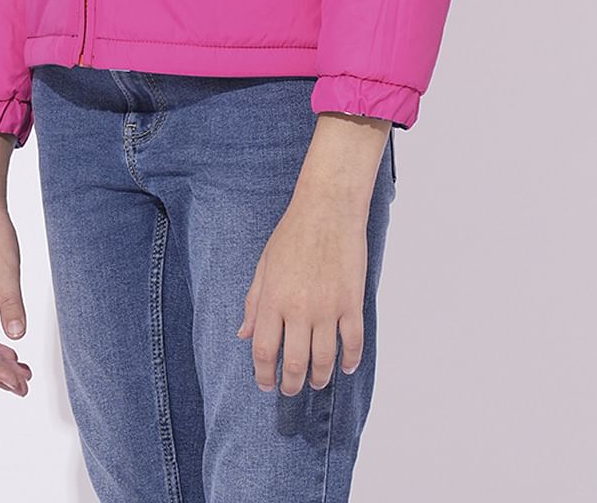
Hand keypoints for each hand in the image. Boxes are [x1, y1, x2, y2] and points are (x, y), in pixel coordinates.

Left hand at [235, 186, 368, 394]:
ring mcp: (328, 307)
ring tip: (316, 382)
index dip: (264, 374)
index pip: (264, 351)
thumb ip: (254, 302)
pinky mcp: (352, 302)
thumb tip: (244, 334)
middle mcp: (299, 308)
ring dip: (319, 378)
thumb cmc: (293, 232)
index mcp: (273, 299)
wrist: (328, 208)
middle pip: (294, 363)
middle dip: (292, 384)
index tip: (266, 384)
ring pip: (324, 359)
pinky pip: (353, 342)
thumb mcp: (264, 265)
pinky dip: (350, 360)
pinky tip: (345, 366)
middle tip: (291, 389)